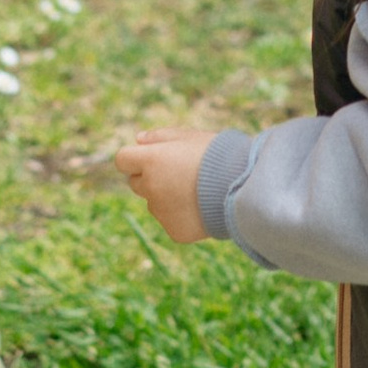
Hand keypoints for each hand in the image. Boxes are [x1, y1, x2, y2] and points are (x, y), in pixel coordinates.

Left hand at [116, 128, 214, 243]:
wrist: (244, 188)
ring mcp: (161, 212)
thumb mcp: (191, 136)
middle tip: (179, 172)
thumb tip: (138, 139)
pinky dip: (181, 215)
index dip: (136, 157)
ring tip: (197, 190)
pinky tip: (202, 207)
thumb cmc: (218, 155)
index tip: (152, 157)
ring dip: (166, 197)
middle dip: (150, 177)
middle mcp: (150, 188)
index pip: (123, 159)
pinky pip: (170, 220)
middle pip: (136, 183)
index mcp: (151, 161)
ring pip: (154, 203)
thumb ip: (160, 136)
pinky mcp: (174, 231)